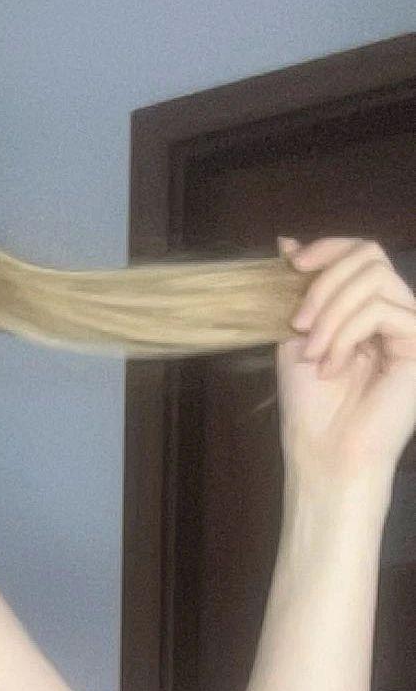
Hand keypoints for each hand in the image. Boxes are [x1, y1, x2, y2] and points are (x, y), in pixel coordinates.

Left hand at [275, 236, 415, 508]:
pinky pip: (380, 312)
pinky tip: (331, 366)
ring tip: (313, 353)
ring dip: (330, 314)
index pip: (361, 252)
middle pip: (369, 256)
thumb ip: (297, 290)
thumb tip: (286, 240)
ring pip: (373, 280)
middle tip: (298, 324)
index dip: (327, 248)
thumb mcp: (295, 334)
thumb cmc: (310, 402)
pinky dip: (344, 335)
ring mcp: (412, 327)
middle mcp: (396, 312)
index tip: (290, 264)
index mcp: (367, 308)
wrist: (324, 450)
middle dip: (323, 285)